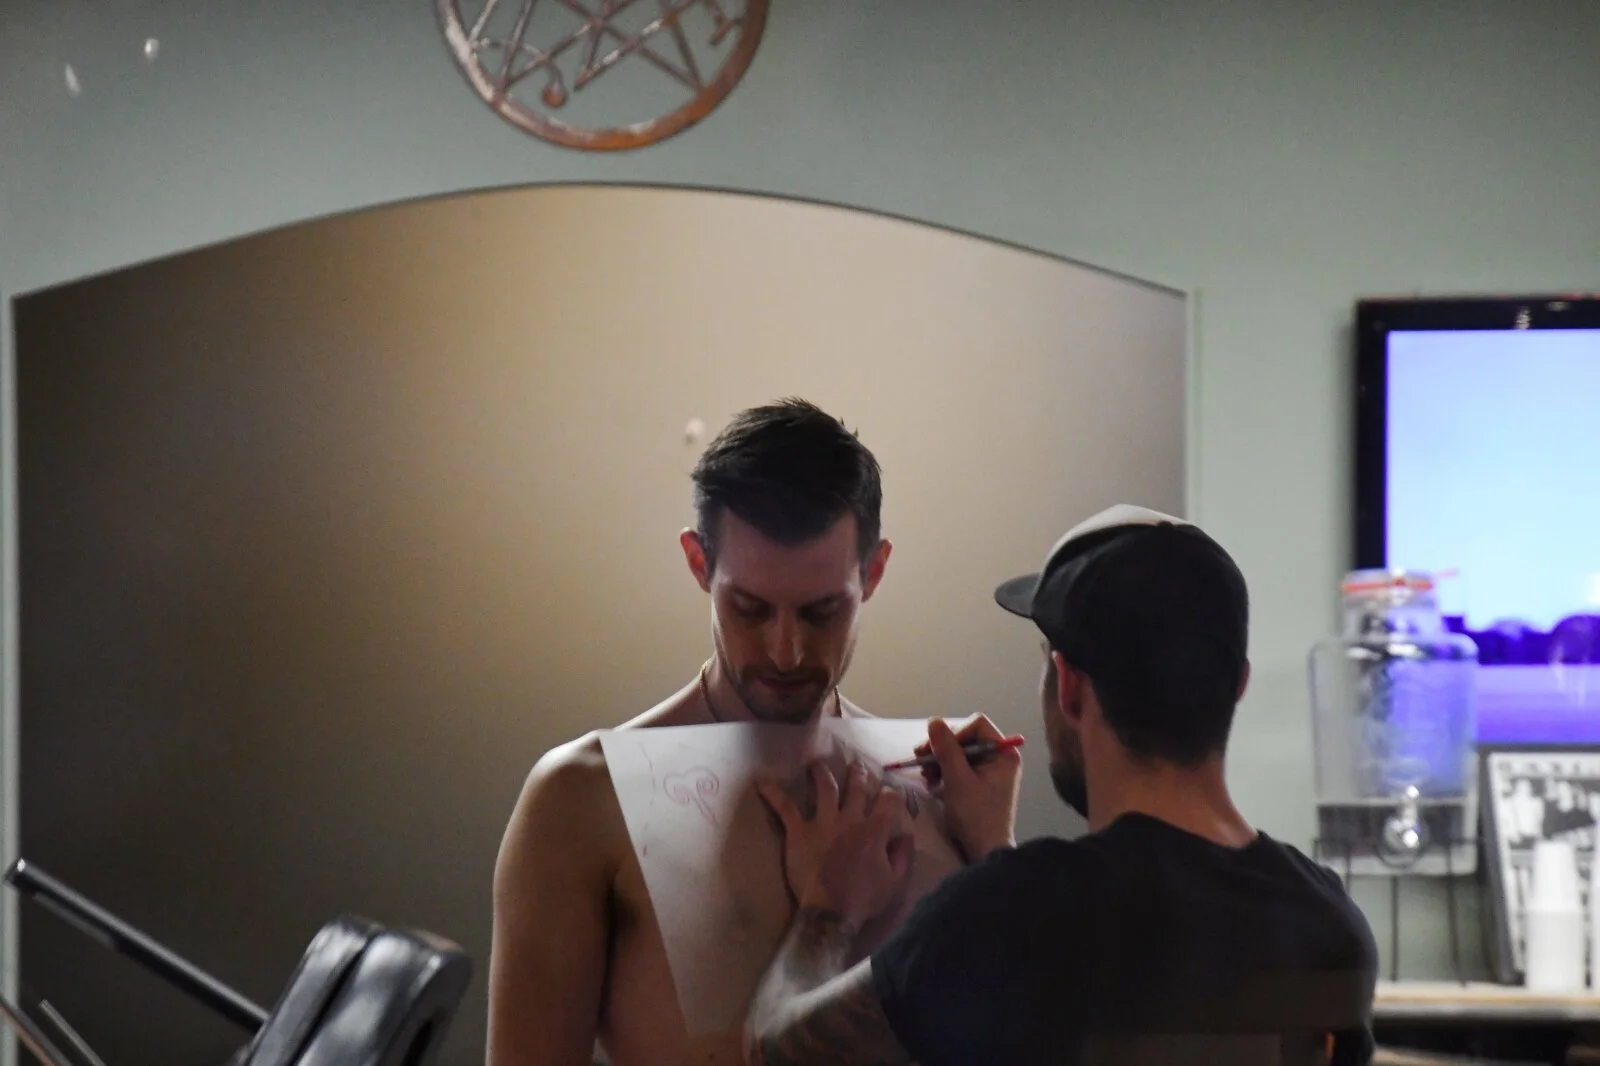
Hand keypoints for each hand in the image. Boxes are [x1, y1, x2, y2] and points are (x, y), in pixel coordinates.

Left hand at [758, 760, 914, 929]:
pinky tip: (762, 782)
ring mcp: (823, 822)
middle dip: (858, 775)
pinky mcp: (799, 831)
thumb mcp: (894, 882)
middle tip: (856, 766)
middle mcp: (850, 819)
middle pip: (856, 788)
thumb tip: (907, 835)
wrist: (831, 911)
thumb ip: (903, 856)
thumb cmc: (864, 899)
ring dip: (822, 773)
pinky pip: (785, 807)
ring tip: (817, 764)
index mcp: (875, 831)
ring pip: (825, 788)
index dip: (891, 794)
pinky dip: (773, 794)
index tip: (889, 794)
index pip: (888, 801)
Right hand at [918, 715, 1020, 862]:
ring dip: (939, 760)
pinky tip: (932, 783)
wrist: (984, 852)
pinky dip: (944, 772)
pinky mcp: (980, 785)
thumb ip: (946, 748)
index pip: (976, 724)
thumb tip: (934, 720)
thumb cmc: (976, 815)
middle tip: (921, 759)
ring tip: (926, 776)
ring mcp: (990, 772)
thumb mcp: (957, 779)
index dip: (954, 733)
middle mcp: (999, 758)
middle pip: (966, 738)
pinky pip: (959, 768)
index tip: (936, 749)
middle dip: (942, 748)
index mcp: (1003, 753)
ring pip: (959, 753)